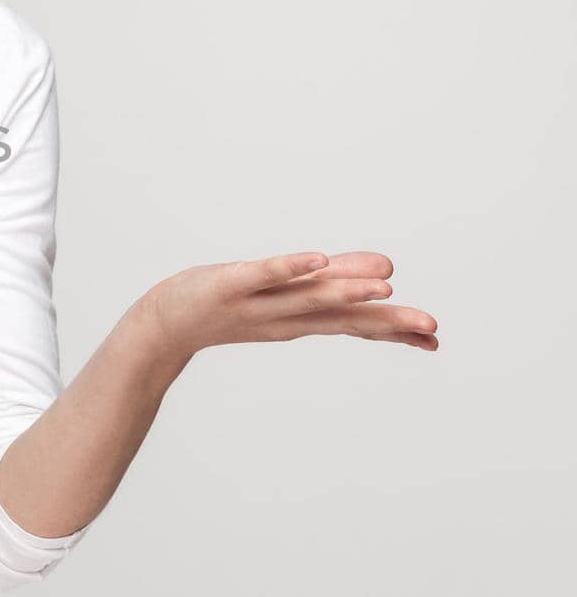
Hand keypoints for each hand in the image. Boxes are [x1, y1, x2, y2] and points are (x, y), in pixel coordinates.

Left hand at [139, 250, 437, 358]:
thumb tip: (388, 268)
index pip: (354, 324)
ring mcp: (257, 301)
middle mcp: (284, 316)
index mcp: (301, 320)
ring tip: (385, 286)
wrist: (163, 325)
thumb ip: (334, 281)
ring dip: (346, 290)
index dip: (393, 329)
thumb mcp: (286, 294)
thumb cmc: (226, 306)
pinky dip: (289, 266)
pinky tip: (316, 259)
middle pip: (340, 318)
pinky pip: (263, 273)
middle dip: (386, 321)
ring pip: (308, 296)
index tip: (435, 338)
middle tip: (430, 326)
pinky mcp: (229, 284)